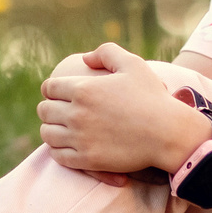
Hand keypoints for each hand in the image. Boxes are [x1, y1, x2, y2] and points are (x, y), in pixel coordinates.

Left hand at [37, 43, 203, 184]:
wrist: (168, 133)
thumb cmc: (152, 97)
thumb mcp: (132, 64)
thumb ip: (106, 52)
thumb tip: (85, 59)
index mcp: (83, 89)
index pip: (49, 88)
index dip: (51, 89)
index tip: (57, 93)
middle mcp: (77, 114)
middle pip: (44, 110)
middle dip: (49, 108)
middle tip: (58, 110)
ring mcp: (80, 139)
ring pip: (47, 134)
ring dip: (51, 129)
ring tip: (60, 128)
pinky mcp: (87, 160)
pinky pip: (58, 156)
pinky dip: (57, 150)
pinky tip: (66, 146)